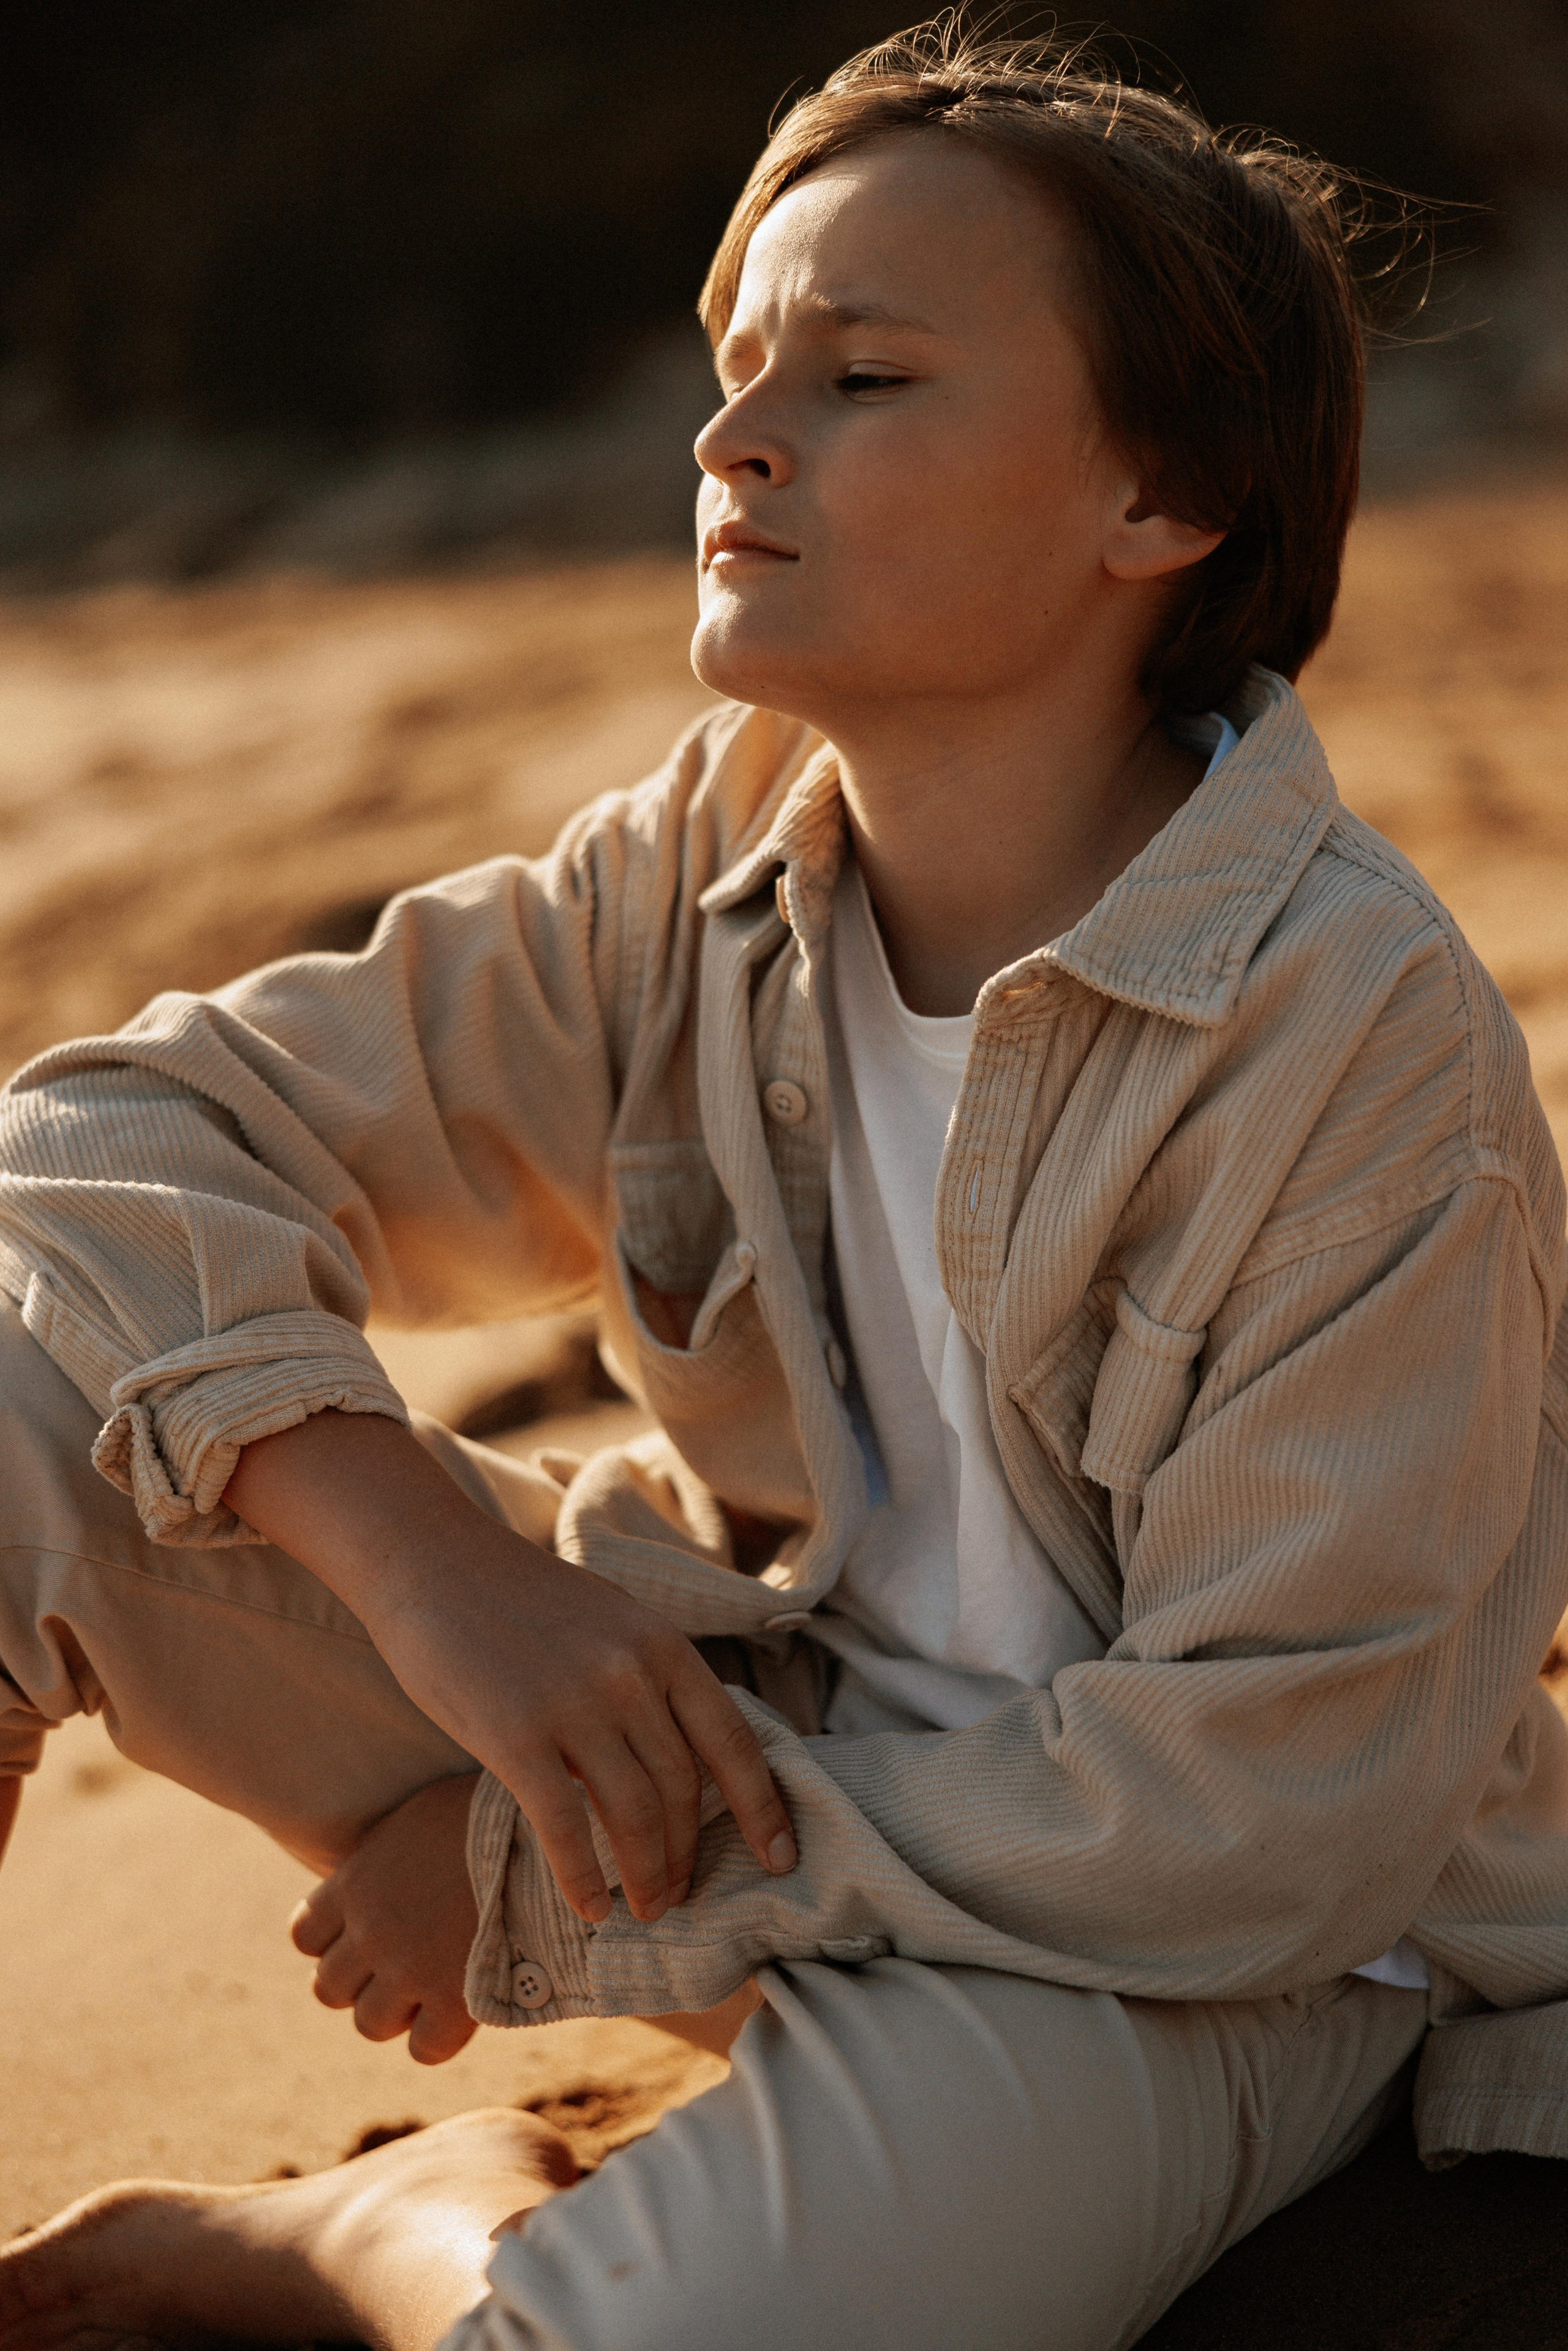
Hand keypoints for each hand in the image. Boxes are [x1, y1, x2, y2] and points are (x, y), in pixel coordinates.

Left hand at [292, 1771, 480, 2064]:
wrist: (548, 1831)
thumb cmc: (486, 1812)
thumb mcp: (417, 1817)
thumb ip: (383, 1854)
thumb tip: (374, 1869)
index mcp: (355, 1883)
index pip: (303, 1937)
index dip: (333, 1939)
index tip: (364, 1931)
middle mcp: (371, 1931)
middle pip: (329, 1988)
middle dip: (361, 1979)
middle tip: (400, 1962)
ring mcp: (409, 1970)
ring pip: (368, 2023)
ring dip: (395, 2011)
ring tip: (430, 1985)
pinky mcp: (455, 2001)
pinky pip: (424, 2049)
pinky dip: (436, 2037)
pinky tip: (459, 2009)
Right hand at [370, 1533, 796, 1926]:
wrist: (434, 1563)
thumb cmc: (520, 1602)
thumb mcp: (610, 1623)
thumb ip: (648, 1682)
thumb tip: (678, 1761)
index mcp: (662, 1643)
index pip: (732, 1741)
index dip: (763, 1809)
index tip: (781, 1860)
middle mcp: (630, 1673)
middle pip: (682, 1788)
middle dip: (688, 1854)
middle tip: (681, 1896)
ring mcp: (575, 1704)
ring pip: (635, 1815)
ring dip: (647, 1875)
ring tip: (647, 1909)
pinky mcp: (516, 1735)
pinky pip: (565, 1826)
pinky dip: (582, 1878)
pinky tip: (589, 1908)